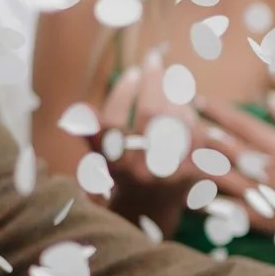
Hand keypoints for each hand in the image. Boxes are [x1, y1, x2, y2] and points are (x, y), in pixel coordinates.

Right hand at [92, 63, 192, 230]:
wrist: (152, 216)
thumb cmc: (123, 179)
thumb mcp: (102, 160)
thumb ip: (93, 135)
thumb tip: (78, 111)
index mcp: (113, 165)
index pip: (113, 123)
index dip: (121, 94)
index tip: (131, 72)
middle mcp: (140, 170)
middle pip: (150, 116)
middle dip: (154, 82)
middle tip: (155, 59)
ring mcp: (169, 173)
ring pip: (177, 121)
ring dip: (176, 95)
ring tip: (173, 79)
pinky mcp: (193, 174)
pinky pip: (196, 135)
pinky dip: (192, 117)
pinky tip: (187, 105)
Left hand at [189, 93, 274, 244]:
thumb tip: (271, 99)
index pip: (241, 124)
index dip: (219, 111)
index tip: (200, 102)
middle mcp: (265, 169)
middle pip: (225, 148)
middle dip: (201, 134)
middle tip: (181, 126)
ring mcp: (261, 195)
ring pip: (222, 177)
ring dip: (202, 165)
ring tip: (183, 156)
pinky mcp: (262, 217)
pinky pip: (231, 211)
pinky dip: (213, 205)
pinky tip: (197, 200)